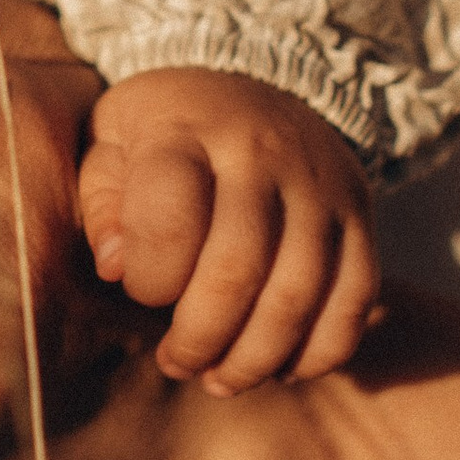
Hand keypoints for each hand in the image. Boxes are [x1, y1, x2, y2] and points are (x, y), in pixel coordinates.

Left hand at [78, 66, 378, 390]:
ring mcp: (319, 185)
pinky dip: (319, 352)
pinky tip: (279, 366)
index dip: (148, 277)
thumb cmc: (166, 130)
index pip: (170, 219)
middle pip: (236, 269)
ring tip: (218, 377)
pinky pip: (355, 299)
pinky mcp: (358, 215)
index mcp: (185, 129)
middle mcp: (261, 152)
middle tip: (175, 361)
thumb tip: (115, 267)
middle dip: (199, 338)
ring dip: (254, 358)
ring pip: (297, 295)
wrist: (260, 82)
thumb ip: (101, 201)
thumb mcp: (113, 139)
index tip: (136, 287)